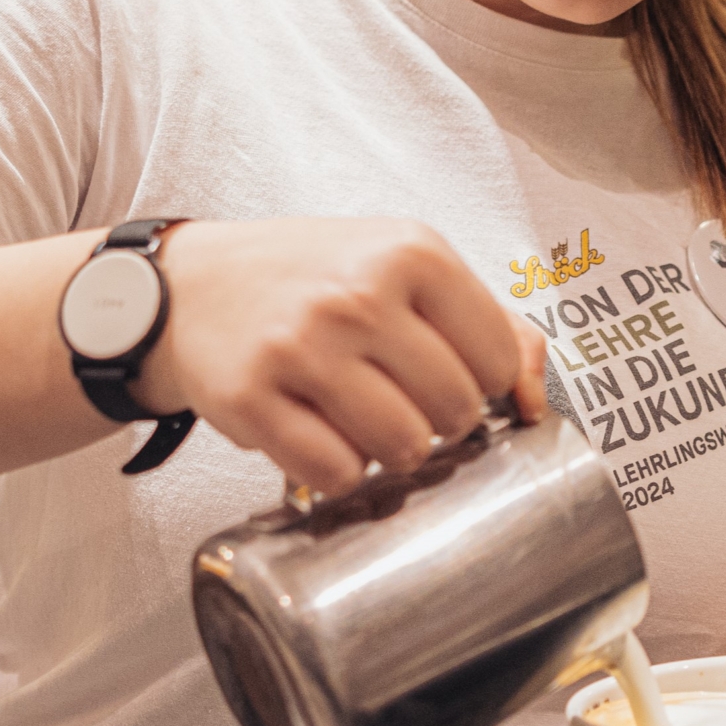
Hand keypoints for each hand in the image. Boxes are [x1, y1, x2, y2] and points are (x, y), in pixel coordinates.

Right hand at [137, 217, 547, 493]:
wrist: (190, 284)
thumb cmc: (314, 279)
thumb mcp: (404, 268)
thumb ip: (492, 324)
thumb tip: (535, 402)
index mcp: (411, 251)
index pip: (495, 360)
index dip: (478, 383)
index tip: (443, 375)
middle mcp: (357, 294)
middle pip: (454, 412)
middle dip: (438, 424)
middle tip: (401, 404)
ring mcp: (301, 347)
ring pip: (400, 448)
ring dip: (392, 454)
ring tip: (364, 423)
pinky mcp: (251, 398)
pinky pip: (333, 472)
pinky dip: (338, 473)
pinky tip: (322, 439)